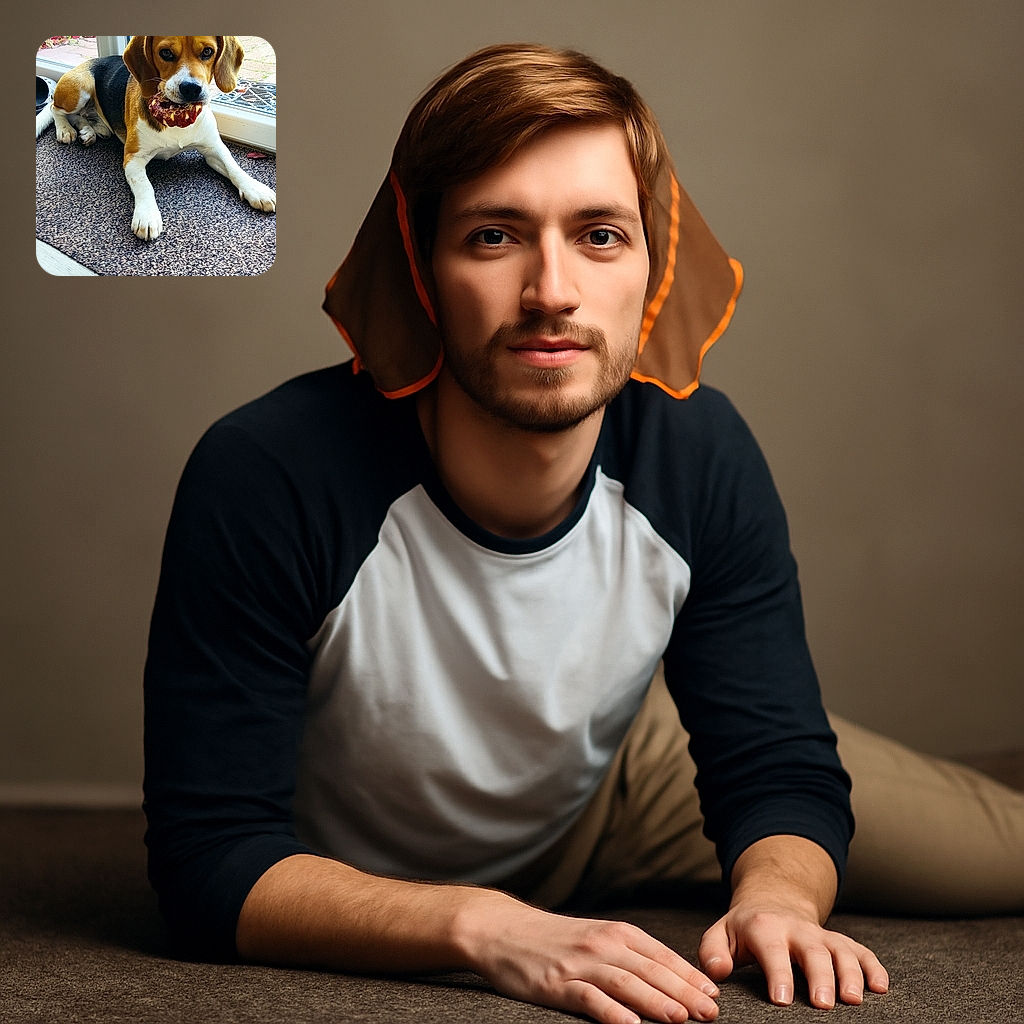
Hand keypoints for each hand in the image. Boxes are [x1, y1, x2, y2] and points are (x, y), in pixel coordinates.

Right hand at [459, 895, 720, 1023]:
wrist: (501, 929)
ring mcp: (579, 964)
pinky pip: (588, 998)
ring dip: (656, 1001)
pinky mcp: (556, 984)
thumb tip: (667, 978)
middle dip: (683, 992)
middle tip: (710, 1013)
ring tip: (681, 1018)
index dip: (689, 975)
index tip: (714, 995)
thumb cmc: (552, 939)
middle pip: (649, 970)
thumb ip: (627, 953)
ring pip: (626, 983)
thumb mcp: (595, 937)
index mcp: (615, 932)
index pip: (660, 955)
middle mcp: (601, 944)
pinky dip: (610, 1011)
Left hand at [698, 898, 888, 1008]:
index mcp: (764, 927)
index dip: (778, 973)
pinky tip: (881, 987)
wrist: (773, 902)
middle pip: (812, 950)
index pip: (772, 950)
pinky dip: (873, 967)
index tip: (781, 1000)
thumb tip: (717, 972)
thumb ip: (713, 951)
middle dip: (819, 976)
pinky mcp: (840, 941)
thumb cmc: (744, 929)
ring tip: (853, 1000)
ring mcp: (822, 934)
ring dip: (850, 973)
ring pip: (841, 949)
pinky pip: (861, 951)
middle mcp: (797, 929)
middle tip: (823, 1004)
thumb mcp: (721, 933)